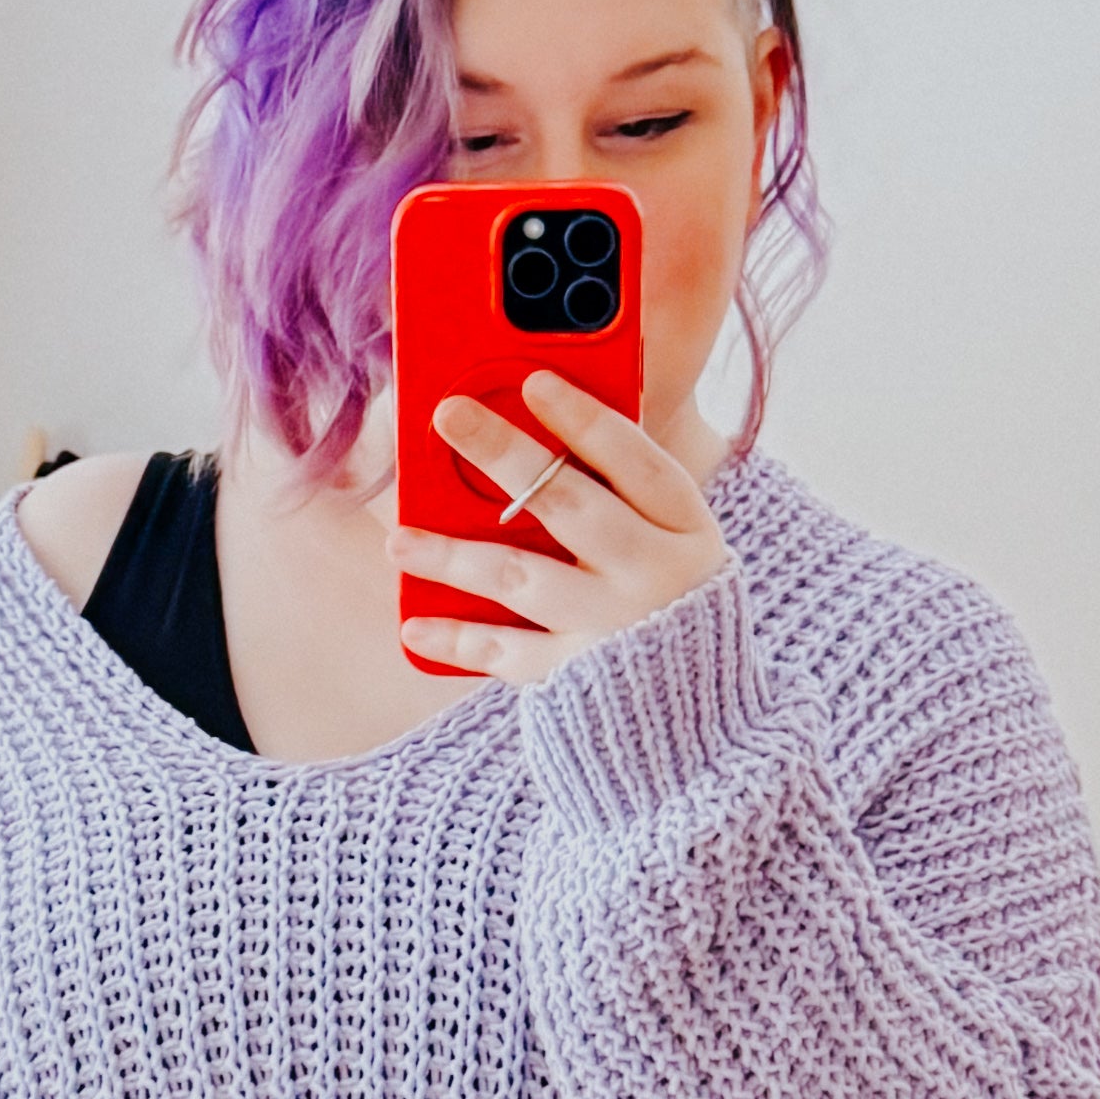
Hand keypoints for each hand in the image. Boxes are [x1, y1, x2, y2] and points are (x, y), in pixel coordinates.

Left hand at [391, 371, 726, 686]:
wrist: (699, 719)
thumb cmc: (667, 598)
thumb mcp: (668, 538)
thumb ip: (616, 489)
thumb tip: (526, 427)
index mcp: (684, 527)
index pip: (635, 459)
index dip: (583, 418)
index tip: (534, 380)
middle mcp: (652, 574)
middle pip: (570, 505)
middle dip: (505, 454)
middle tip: (448, 414)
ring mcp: (613, 629)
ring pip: (523, 578)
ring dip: (455, 555)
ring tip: (400, 540)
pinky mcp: (577, 681)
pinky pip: (508, 655)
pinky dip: (459, 641)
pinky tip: (414, 625)